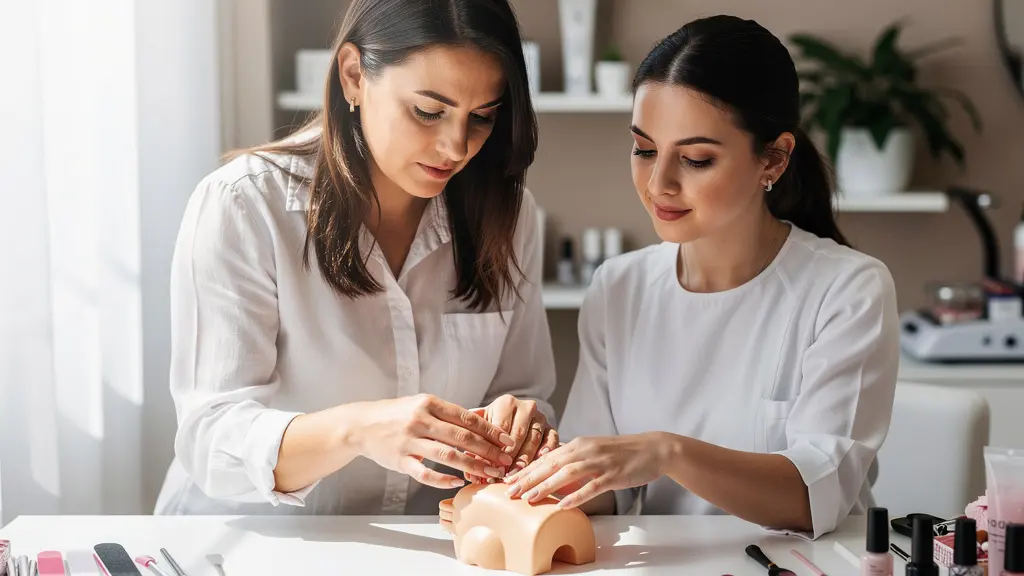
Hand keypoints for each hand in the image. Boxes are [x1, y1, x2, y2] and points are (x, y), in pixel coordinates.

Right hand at [352, 394, 514, 489]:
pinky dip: (442, 479)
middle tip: (505, 461)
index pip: (467, 418)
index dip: (490, 431)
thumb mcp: (422, 404)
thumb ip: (449, 413)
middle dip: (487, 451)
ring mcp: (409, 441)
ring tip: (489, 474)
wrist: (362, 424)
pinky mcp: (400, 460)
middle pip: (461, 437)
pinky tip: (457, 482)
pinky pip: (424, 473)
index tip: (507, 441)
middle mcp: (420, 420)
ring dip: (472, 466)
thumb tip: (482, 417)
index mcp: (429, 404)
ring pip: (447, 455)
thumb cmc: (399, 414)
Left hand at [463, 395, 557, 482]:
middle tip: (505, 474)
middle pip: (519, 433)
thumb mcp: (481, 431)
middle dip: (511, 456)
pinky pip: (552, 438)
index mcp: (506, 403)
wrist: (512, 425)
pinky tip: (541, 460)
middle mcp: (525, 407)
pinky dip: (547, 449)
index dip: (495, 448)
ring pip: (535, 438)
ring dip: (526, 457)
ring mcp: (540, 417)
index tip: (490, 467)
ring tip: (518, 473)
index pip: (501, 426)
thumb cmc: (491, 431)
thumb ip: (475, 444)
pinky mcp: (551, 427)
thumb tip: (471, 468)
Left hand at [504, 433, 669, 508]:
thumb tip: (551, 472)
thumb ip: (572, 460)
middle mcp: (585, 450)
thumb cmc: (621, 453)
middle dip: (528, 478)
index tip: (507, 480)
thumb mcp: (592, 451)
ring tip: (529, 498)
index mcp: (578, 444)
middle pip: (551, 464)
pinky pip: (591, 486)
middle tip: (509, 491)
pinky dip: (576, 496)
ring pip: (567, 474)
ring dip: (546, 486)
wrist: (653, 448)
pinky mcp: (613, 474)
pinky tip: (562, 505)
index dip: (526, 469)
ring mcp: (599, 462)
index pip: (546, 457)